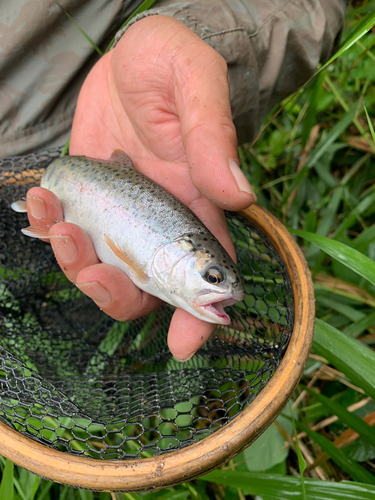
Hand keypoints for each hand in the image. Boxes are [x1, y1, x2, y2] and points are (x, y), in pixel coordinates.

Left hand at [27, 15, 255, 360]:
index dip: (198, 315)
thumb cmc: (174, 65)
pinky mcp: (88, 199)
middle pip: (143, 286)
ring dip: (74, 263)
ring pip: (100, 267)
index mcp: (195, 206)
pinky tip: (46, 203)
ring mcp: (120, 215)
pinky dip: (52, 229)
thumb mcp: (195, 85)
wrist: (131, 56)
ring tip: (60, 224)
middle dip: (115, 294)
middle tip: (92, 271)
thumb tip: (238, 194)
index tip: (184, 345)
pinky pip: (69, 232)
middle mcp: (159, 222)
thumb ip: (212, 138)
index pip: (204, 273)